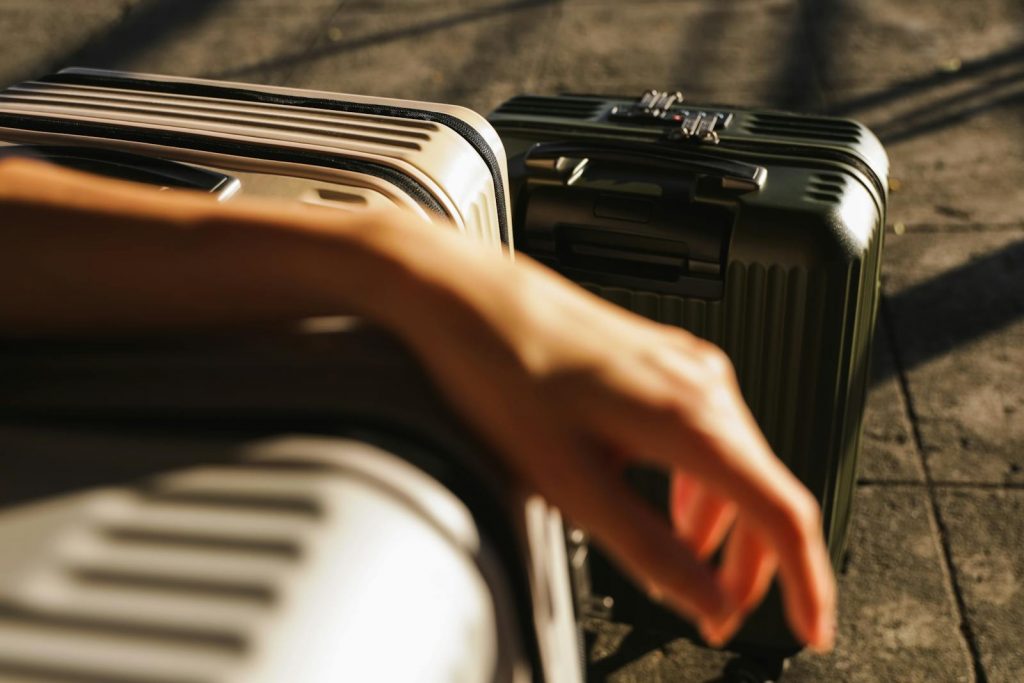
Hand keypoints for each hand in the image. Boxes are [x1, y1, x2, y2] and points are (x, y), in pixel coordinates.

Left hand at [388, 232, 835, 649]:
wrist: (472, 301)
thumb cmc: (505, 372)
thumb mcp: (573, 484)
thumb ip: (649, 550)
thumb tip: (707, 600)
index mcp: (692, 418)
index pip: (782, 513)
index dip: (806, 581)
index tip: (810, 628)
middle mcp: (704, 385)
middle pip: (765, 491)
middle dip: (752, 565)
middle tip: (720, 616)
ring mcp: (686, 367)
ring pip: (737, 464)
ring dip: (724, 528)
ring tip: (692, 571)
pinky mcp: (663, 363)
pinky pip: (708, 435)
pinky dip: (700, 487)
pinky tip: (670, 507)